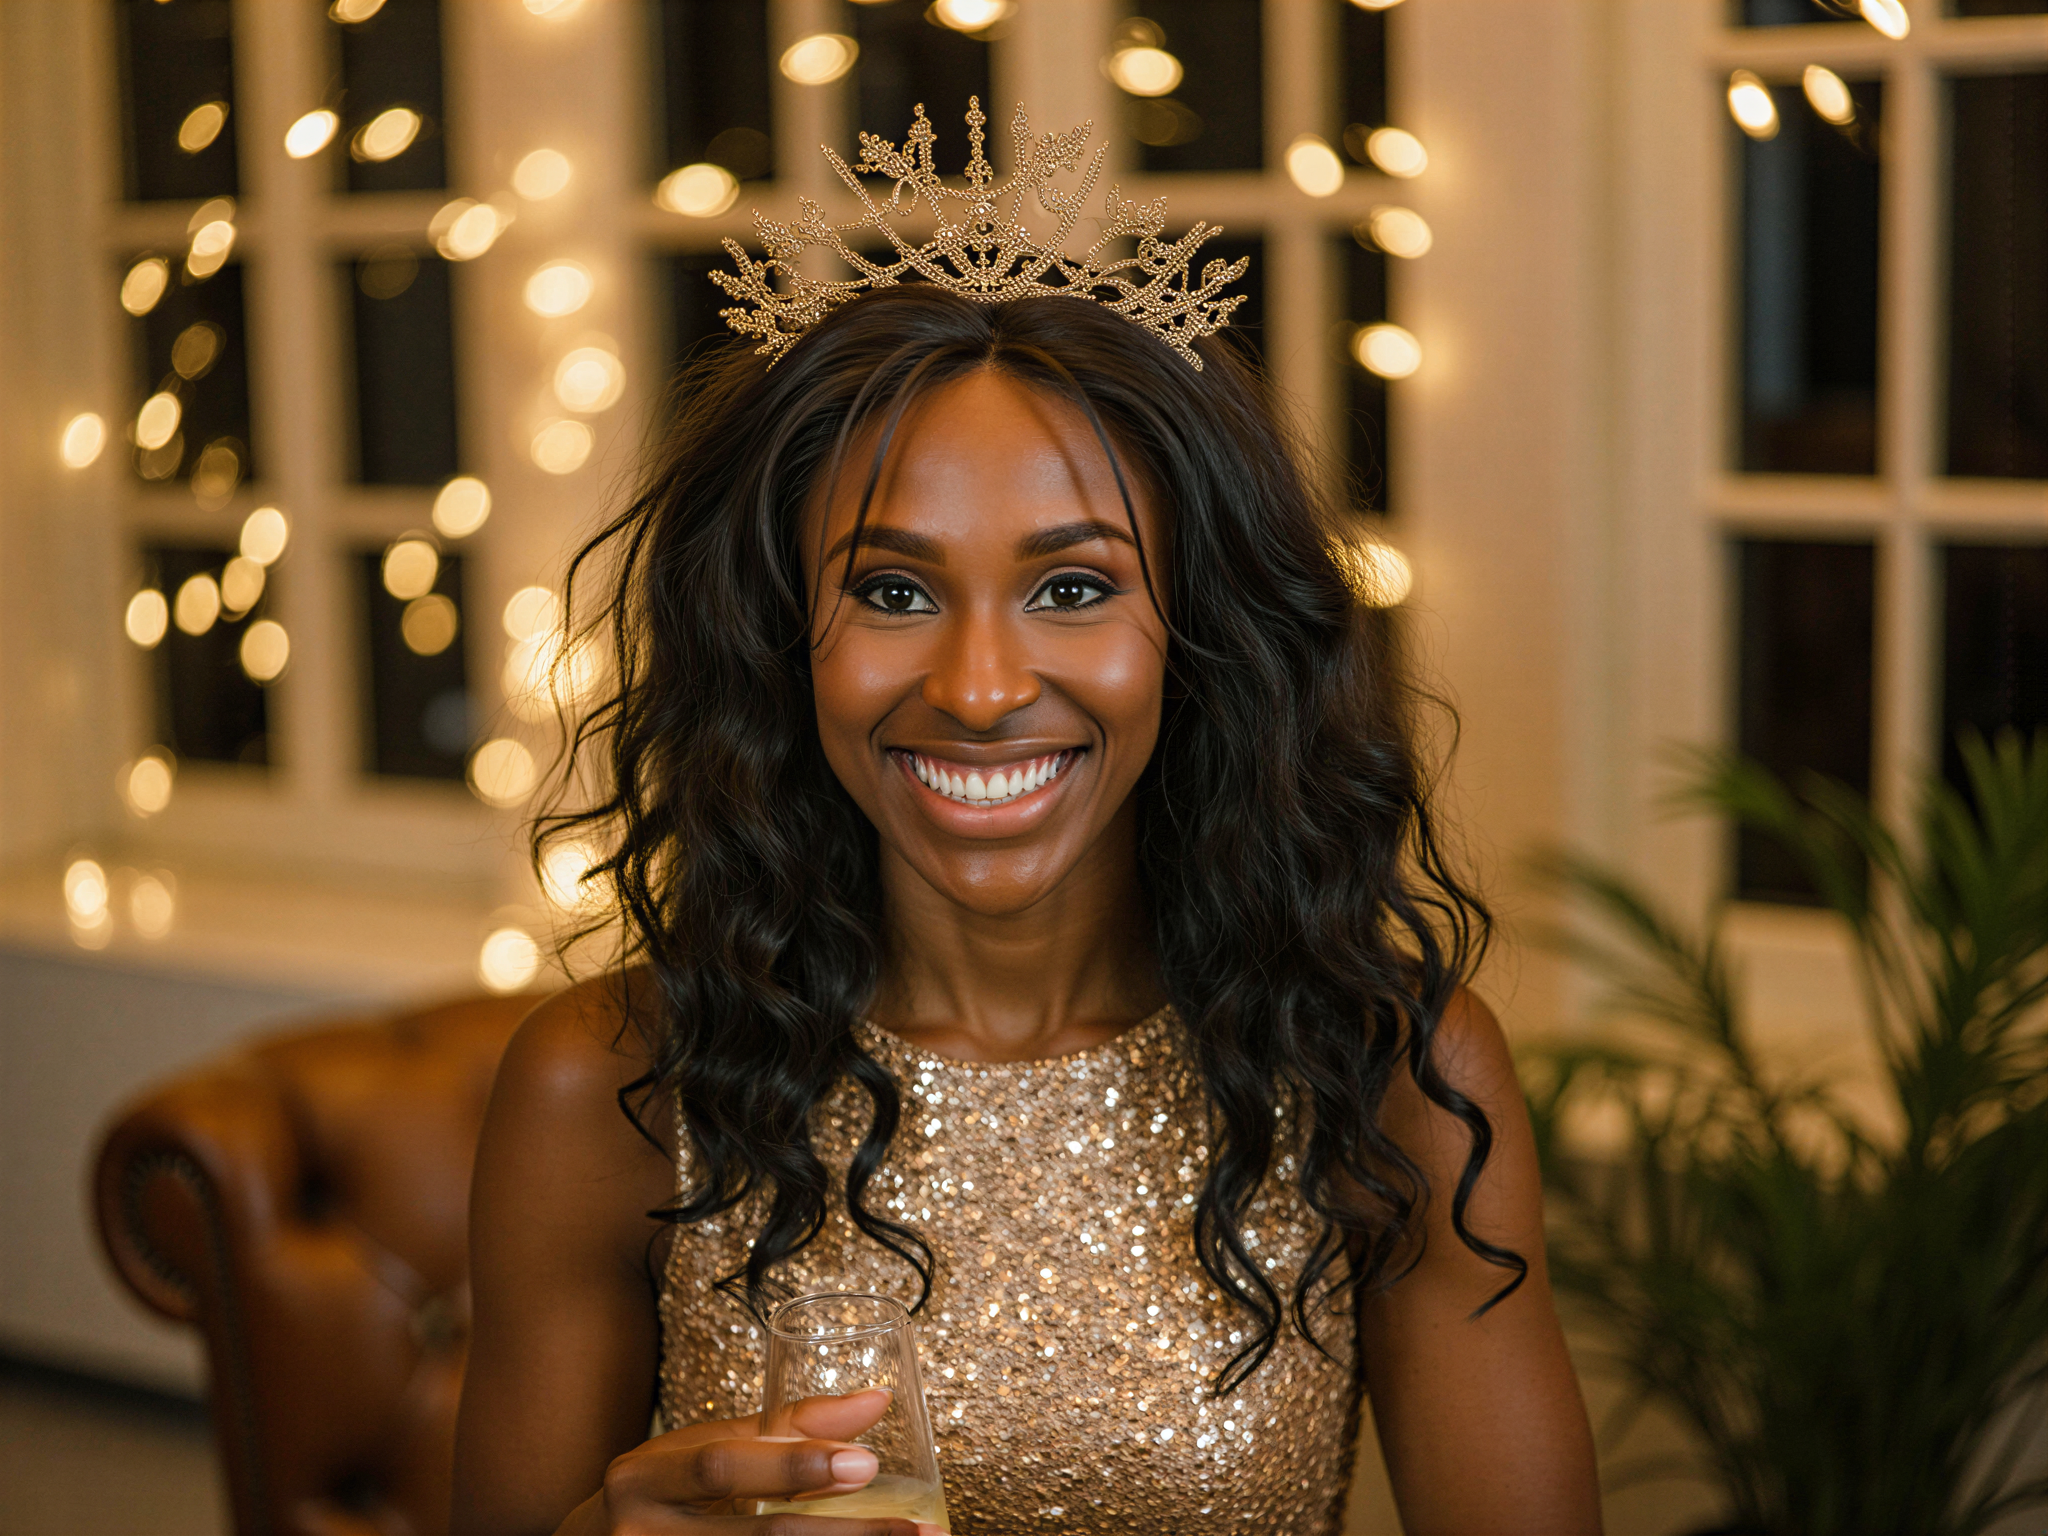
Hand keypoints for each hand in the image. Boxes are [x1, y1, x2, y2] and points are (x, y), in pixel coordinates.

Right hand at [591, 1389, 943, 1534]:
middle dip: (842, 1535)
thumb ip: (783, 1429)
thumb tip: (876, 1402)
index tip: (868, 1463)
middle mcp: (641, 1535)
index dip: (794, 1465)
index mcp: (643, 1477)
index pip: (723, 1465)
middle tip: (913, 1529)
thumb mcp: (700, 1454)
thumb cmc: (658, 1499)